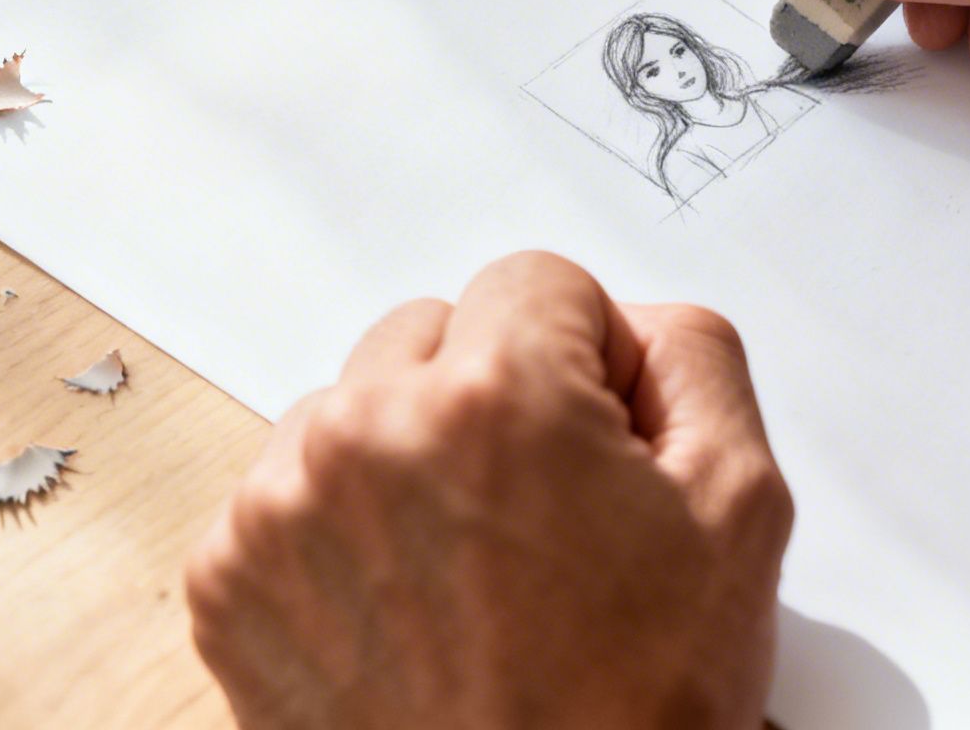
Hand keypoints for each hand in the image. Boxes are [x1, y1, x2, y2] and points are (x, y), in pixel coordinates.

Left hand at [184, 252, 793, 729]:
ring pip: (353, 407)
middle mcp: (364, 435)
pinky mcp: (229, 586)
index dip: (591, 360)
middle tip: (545, 512)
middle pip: (434, 331)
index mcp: (493, 398)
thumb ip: (697, 359)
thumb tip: (633, 324)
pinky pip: (289, 493)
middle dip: (494, 393)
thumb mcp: (741, 510)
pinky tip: (411, 605)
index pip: (538, 283)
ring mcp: (279, 513)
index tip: (601, 446)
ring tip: (474, 568)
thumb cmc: (634, 709)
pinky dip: (345, 529)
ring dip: (409, 454)